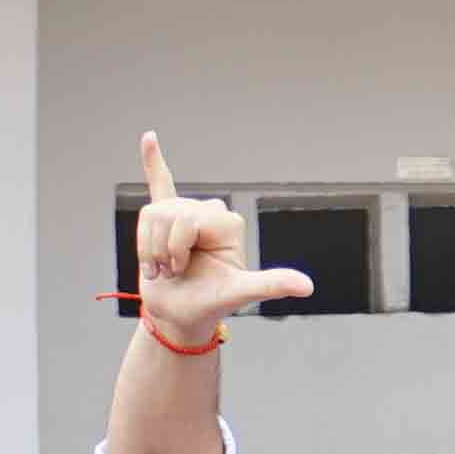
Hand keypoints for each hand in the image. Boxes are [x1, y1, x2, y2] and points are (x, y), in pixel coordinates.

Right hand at [129, 131, 314, 342]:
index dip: (176, 247)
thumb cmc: (208, 305)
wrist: (178, 315)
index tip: (184, 268)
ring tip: (162, 266)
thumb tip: (307, 287)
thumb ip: (270, 285)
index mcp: (227, 223)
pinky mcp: (165, 221)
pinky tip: (148, 138)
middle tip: (175, 270)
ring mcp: (185, 215)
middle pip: (168, 215)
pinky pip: (159, 182)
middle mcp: (207, 213)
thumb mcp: (238, 293)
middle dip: (162, 249)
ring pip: (150, 215)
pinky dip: (152, 160)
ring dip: (147, 248)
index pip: (187, 219)